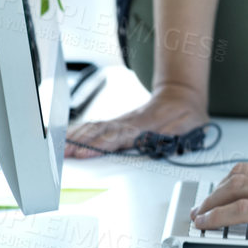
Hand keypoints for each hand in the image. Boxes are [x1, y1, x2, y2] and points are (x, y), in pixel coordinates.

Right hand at [65, 83, 207, 157]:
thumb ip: (175, 135)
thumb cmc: (186, 115)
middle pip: (101, 133)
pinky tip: (67, 136)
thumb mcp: (189, 126)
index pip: (118, 137)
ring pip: (95, 128)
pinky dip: (79, 130)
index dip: (99, 145)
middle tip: (62, 153)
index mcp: (146, 125)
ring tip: (59, 146)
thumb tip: (160, 142)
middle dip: (80, 143)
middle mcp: (130, 122)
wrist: (182, 95)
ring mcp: (122, 121)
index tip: (84, 152)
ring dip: (76, 137)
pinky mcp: (118, 122)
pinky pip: (96, 126)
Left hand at [191, 155, 247, 247]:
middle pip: (244, 172)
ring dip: (213, 201)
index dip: (243, 177)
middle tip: (209, 201)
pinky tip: (207, 224)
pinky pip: (239, 209)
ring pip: (236, 187)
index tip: (233, 186)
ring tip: (202, 214)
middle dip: (221, 187)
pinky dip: (217, 216)